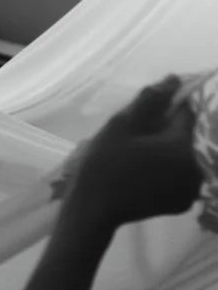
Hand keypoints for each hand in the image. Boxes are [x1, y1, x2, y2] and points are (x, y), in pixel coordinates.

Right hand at [64, 78, 201, 232]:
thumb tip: (174, 79)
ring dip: (167, 148)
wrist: (94, 210)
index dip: (167, 105)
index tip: (144, 109)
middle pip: (186, 135)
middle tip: (136, 132)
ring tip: (137, 151)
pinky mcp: (182, 203)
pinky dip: (167, 168)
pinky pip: (180, 175)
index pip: (186, 113)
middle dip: (166, 128)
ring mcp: (191, 189)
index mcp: (184, 148)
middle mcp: (196, 170)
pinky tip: (144, 169)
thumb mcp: (122, 124)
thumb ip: (150, 100)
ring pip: (183, 156)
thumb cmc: (105, 164)